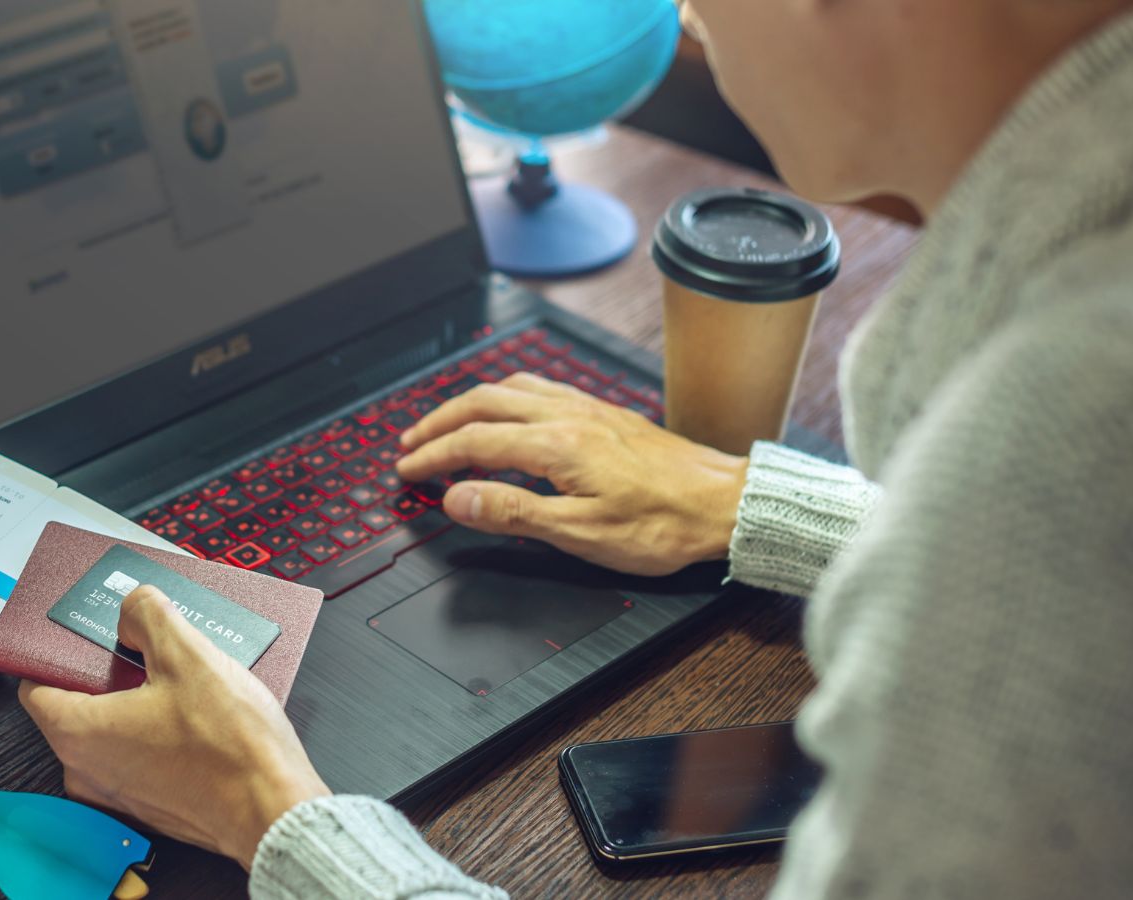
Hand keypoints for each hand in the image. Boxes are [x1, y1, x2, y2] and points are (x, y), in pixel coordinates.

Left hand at [19, 585, 329, 868]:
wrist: (273, 810)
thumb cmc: (231, 749)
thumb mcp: (188, 654)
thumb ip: (148, 616)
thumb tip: (134, 611)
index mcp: (78, 733)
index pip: (34, 685)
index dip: (56, 654)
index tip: (84, 637)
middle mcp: (87, 771)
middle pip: (74, 707)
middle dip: (107, 674)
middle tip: (143, 648)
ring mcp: (117, 795)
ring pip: (109, 732)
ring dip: (135, 702)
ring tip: (177, 676)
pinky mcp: (149, 807)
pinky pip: (136, 757)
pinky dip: (154, 733)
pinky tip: (194, 713)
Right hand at [396, 372, 749, 576]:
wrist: (725, 504)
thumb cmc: (663, 524)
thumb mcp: (581, 533)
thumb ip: (513, 513)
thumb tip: (458, 499)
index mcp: (558, 445)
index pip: (475, 443)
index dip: (433, 457)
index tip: (407, 471)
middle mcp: (569, 415)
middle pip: (484, 403)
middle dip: (439, 423)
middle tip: (410, 445)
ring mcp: (587, 409)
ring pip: (511, 388)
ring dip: (470, 404)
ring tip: (446, 424)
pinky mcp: (603, 412)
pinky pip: (540, 388)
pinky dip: (505, 396)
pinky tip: (508, 409)